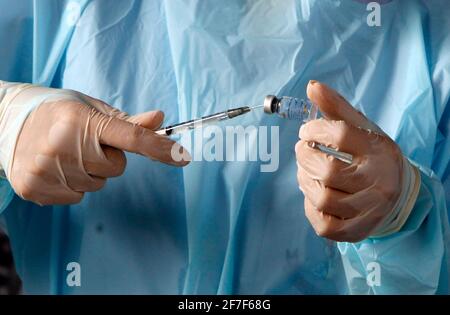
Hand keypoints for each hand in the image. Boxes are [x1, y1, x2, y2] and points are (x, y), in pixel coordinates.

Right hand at [9, 90, 189, 205]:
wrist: (4, 123)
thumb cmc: (56, 112)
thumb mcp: (91, 108)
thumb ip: (127, 121)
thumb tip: (160, 120)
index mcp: (82, 120)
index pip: (131, 138)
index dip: (159, 148)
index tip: (183, 156)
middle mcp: (64, 145)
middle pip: (115, 168)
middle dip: (107, 158)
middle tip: (84, 143)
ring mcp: (47, 170)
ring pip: (97, 185)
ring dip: (89, 173)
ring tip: (67, 154)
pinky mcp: (35, 189)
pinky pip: (77, 197)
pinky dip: (72, 185)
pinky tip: (56, 167)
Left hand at [295, 80, 416, 241]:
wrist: (397, 193)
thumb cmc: (372, 156)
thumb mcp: (360, 128)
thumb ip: (336, 107)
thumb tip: (312, 87)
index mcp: (378, 150)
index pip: (339, 135)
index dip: (313, 130)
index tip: (307, 131)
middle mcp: (378, 181)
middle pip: (326, 171)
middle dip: (304, 157)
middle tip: (303, 150)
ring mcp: (369, 209)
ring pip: (322, 197)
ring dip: (305, 180)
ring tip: (307, 171)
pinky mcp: (357, 231)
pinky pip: (323, 224)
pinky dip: (310, 207)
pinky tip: (313, 194)